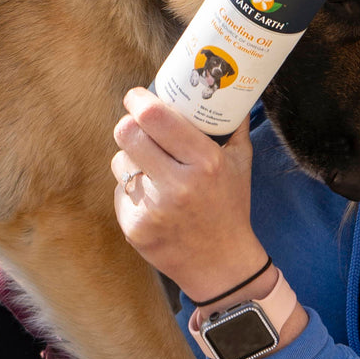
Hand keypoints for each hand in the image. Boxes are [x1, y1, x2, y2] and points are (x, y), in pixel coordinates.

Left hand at [111, 87, 268, 304]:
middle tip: (136, 122)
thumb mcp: (240, 162)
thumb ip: (234, 125)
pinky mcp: (135, 228)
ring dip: (130, 157)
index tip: (137, 96)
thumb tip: (230, 93)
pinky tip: (152, 197)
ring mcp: (153, 209)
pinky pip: (120, 191)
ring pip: (119, 162)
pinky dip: (132, 188)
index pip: (156, 118)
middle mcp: (177, 185)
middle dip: (128, 123)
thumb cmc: (231, 206)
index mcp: (205, 162)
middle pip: (127, 134)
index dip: (138, 101)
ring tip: (150, 165)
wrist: (222, 265)